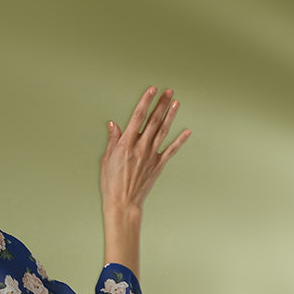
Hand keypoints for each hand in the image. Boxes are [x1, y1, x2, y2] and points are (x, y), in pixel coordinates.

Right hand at [100, 86, 190, 214]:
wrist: (123, 203)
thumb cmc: (111, 184)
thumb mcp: (106, 160)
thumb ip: (113, 141)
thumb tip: (113, 125)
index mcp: (126, 144)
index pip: (138, 117)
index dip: (146, 101)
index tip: (151, 90)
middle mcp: (141, 147)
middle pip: (154, 120)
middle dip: (161, 104)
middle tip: (168, 91)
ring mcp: (151, 156)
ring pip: (163, 131)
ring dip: (170, 115)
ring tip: (176, 102)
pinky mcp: (158, 165)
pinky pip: (171, 150)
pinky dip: (180, 140)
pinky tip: (187, 131)